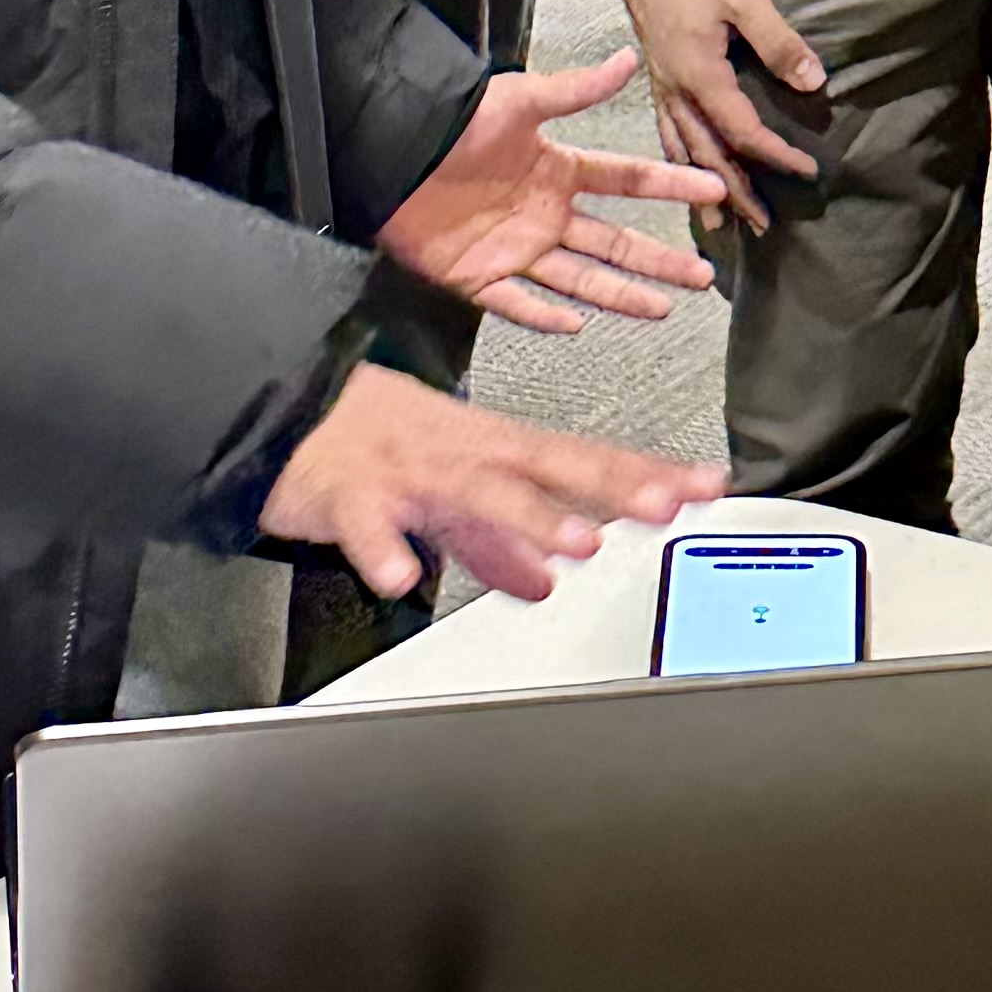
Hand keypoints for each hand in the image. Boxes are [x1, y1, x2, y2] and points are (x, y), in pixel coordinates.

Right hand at [259, 363, 721, 601]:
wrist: (285, 414)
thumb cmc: (371, 442)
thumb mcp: (448, 490)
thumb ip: (500, 541)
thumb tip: (549, 577)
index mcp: (493, 448)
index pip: (585, 460)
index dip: (646, 474)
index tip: (707, 486)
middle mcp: (464, 452)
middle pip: (548, 466)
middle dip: (610, 486)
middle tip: (666, 505)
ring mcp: (410, 470)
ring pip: (475, 491)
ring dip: (527, 515)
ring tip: (575, 542)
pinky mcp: (350, 495)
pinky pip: (369, 526)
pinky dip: (385, 550)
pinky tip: (403, 576)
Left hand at [375, 50, 721, 330]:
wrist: (389, 150)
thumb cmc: (454, 120)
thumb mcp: (520, 100)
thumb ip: (576, 90)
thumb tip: (628, 58)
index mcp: (556, 170)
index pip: (625, 181)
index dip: (668, 186)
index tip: (712, 190)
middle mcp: (543, 214)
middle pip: (613, 243)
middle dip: (659, 260)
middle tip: (703, 275)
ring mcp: (514, 249)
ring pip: (579, 279)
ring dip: (620, 293)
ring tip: (662, 308)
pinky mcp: (476, 277)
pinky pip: (516, 303)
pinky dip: (544, 316)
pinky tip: (577, 326)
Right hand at [610, 0, 826, 228]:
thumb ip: (778, 42)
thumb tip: (813, 81)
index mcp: (699, 76)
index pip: (742, 131)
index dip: (776, 154)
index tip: (808, 169)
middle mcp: (675, 90)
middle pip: (706, 154)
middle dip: (734, 192)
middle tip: (761, 226)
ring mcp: (660, 82)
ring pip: (680, 147)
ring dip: (700, 184)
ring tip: (716, 218)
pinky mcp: (654, 71)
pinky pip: (666, 127)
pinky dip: (677, 154)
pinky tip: (683, 163)